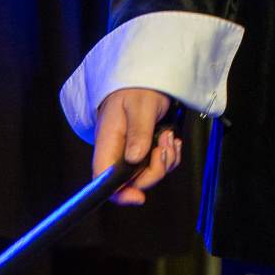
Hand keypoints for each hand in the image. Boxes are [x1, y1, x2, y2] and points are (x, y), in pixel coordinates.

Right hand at [92, 87, 181, 205]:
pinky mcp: (145, 149)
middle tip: (164, 144)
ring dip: (165, 160)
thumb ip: (138, 132)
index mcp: (108, 143)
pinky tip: (171, 139)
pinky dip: (169, 156)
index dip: (118, 194)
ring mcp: (132, 152)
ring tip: (168, 137)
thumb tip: (135, 159)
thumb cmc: (138, 88)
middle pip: (133, 181)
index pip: (103, 179)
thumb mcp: (140, 107)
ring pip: (149, 174)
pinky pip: (159, 164)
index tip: (138, 197)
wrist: (148, 77)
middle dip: (155, 170)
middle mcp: (118, 152)